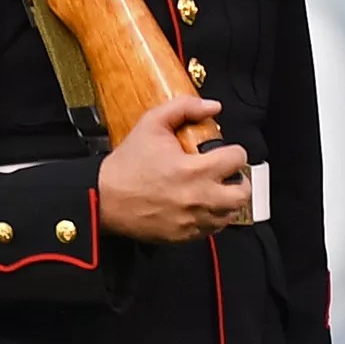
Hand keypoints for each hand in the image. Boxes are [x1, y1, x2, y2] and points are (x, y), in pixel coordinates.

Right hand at [98, 97, 253, 242]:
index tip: (223, 152)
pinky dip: (212, 218)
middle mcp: (199, 198)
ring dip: (227, 200)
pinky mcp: (184, 237)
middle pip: (243, 193)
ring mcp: (193, 221)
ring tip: (215, 190)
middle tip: (227, 174)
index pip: (238, 159)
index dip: (233, 151)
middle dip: (239, 180)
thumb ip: (184, 107)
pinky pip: (212, 230)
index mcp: (195, 170)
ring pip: (230, 214)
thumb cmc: (126, 165)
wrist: (101, 200)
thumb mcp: (151, 124)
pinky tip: (200, 206)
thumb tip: (212, 106)